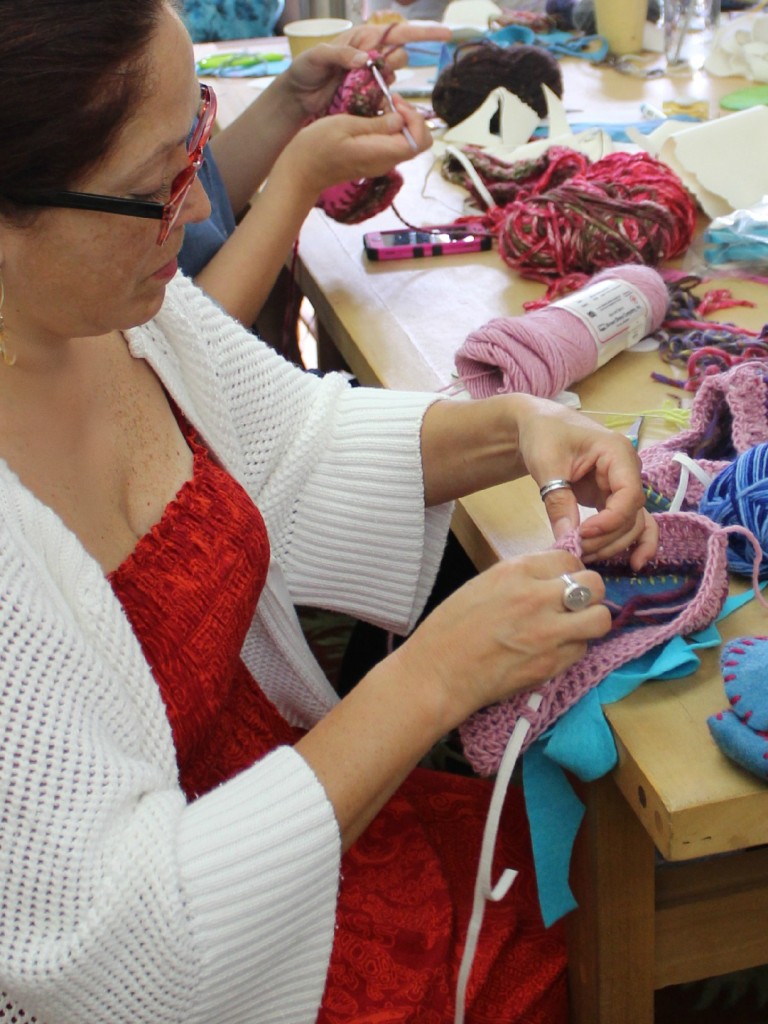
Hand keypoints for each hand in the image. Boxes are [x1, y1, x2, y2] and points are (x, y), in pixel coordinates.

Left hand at [280, 21, 451, 116]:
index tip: (445, 34)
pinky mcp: (368, 97)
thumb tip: (365, 59)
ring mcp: (371, 77)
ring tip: (356, 88)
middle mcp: (372, 55)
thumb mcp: (317, 57)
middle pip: (400, 58)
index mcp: (364, 39)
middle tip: (367, 73)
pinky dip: (379, 101)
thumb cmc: (304, 71)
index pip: (400, 32)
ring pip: (393, 79)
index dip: (424, 32)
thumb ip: (340, 55)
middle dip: (391, 65)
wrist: (297, 98)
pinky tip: (362, 101)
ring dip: (382, 85)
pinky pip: (384, 99)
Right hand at [283, 98, 432, 194]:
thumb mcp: (344, 125)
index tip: (395, 103)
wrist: (302, 171)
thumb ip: (376, 124)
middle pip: (419, 143)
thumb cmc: (317, 146)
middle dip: (412, 119)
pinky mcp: (374, 161)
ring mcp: (381, 163)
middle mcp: (386, 162)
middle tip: (392, 103)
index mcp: (381, 153)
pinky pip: (393, 144)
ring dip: (401, 121)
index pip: (418, 140)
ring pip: (407, 142)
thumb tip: (400, 119)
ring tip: (381, 106)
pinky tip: (374, 117)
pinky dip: (391, 128)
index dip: (415, 119)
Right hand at [393, 550, 608, 727]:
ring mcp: (548, 632)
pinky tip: (551, 650)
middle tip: (574, 606)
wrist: (437, 672)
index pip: (570, 560)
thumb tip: (551, 580)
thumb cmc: (450, 627)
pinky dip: (572, 649)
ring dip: (589, 623)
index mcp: (516, 571)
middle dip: (589, 594)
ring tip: (572, 629)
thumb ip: (522, 579)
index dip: (570, 573)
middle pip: (594, 585)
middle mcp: (537, 597)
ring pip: (599, 619)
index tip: (563, 584)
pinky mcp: (551, 664)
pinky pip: (581, 649)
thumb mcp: (484, 584)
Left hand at [515, 398, 657, 569]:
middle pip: (632, 515)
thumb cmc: (543, 434)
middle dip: (607, 537)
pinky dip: (631, 542)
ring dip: (613, 544)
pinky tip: (633, 563)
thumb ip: (558, 501)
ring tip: (586, 556)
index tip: (582, 534)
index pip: (629, 495)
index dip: (610, 521)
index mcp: (618, 453)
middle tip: (577, 550)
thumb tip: (567, 539)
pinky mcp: (611, 498)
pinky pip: (628, 523)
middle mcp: (628, 470)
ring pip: (632, 523)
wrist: (537, 425)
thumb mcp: (547, 465)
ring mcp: (622, 486)